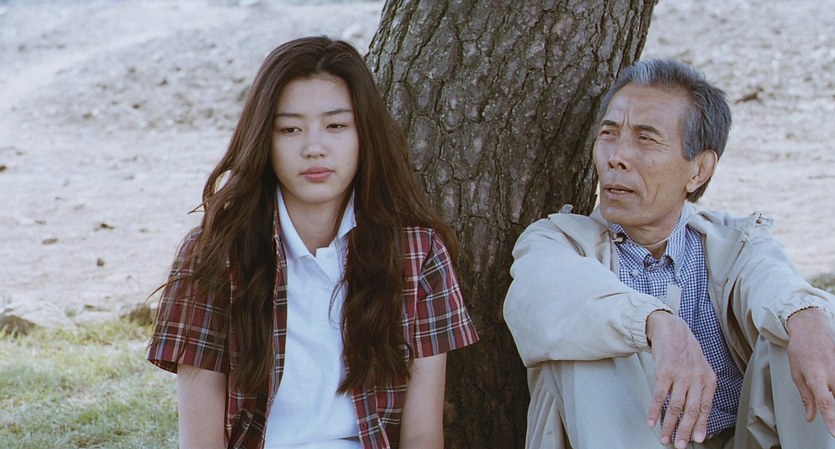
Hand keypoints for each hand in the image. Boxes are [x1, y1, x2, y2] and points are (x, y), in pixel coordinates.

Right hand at [646, 311, 716, 448]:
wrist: (671, 329)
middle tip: (679, 444)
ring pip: (675, 406)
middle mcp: (696, 378)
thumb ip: (700, 387)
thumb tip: (697, 412)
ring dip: (669, 425)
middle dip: (685, 430)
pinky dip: (654, 410)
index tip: (697, 439)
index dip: (701, 425)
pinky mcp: (665, 371)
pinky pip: (659, 395)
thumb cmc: (685, 350)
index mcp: (708, 379)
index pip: (705, 407)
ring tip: (664, 437)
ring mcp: (680, 375)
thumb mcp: (700, 368)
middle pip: (691, 410)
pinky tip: (651, 420)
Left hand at [786, 307, 834, 436]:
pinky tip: (831, 387)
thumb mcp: (796, 373)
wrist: (810, 326)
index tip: (834, 432)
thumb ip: (806, 396)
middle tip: (834, 425)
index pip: (827, 403)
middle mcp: (832, 374)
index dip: (831, 420)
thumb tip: (811, 416)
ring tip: (829, 399)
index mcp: (816, 377)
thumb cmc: (800, 349)